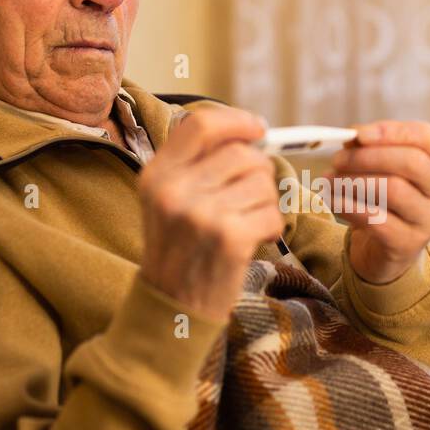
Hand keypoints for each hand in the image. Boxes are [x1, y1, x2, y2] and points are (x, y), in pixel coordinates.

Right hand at [138, 107, 283, 321]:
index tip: (257, 129)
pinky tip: (255, 239)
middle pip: (242, 153)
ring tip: (247, 222)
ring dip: (266, 203)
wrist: (172, 307)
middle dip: (260, 172)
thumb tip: (250, 132)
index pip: (201, 125)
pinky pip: (272, 213)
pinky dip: (272, 226)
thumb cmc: (180, 250)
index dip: (237, 121)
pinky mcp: (229, 238)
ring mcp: (201, 214)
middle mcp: (174, 191)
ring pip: (263, 182)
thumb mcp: (168, 201)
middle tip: (252, 196)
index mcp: (157, 175)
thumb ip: (197, 164)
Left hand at [327, 120, 429, 283]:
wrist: (389, 247)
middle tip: (337, 159)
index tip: (357, 133)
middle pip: (411, 162)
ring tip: (330, 180)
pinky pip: (375, 218)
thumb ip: (371, 146)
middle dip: (368, 157)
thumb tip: (351, 136)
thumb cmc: (389, 198)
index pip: (426, 136)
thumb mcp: (387, 168)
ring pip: (392, 189)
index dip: (390, 131)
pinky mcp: (410, 243)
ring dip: (353, 181)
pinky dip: (348, 206)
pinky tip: (333, 200)